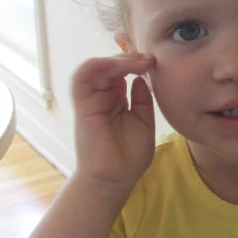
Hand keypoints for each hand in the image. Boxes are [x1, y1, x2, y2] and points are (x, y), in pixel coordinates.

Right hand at [71, 53, 156, 197]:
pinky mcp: (82, 104)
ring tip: (139, 62)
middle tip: (150, 58)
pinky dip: (100, 64)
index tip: (155, 61)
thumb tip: (141, 78)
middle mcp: (103, 96)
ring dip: (118, 59)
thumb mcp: (144, 122)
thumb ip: (142, 100)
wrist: (115, 179)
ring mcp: (92, 99)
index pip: (123, 71)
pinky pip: (83, 76)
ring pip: (98, 66)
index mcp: (117, 100)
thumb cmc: (129, 157)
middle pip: (112, 65)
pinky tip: (121, 66)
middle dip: (130, 57)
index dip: (136, 62)